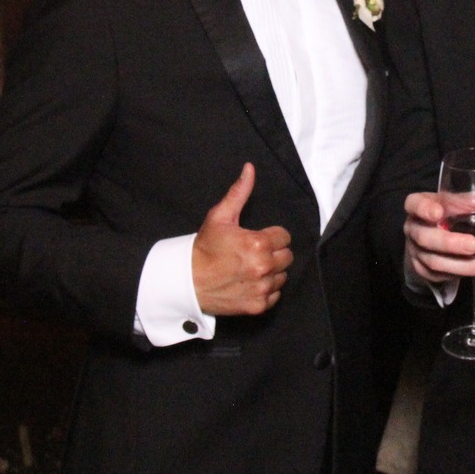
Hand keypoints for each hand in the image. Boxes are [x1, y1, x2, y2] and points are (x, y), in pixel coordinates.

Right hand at [191, 164, 292, 315]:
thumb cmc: (204, 248)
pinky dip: (266, 290)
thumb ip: (239, 192)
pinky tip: (250, 282)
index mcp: (258, 243)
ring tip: (251, 268)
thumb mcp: (220, 216)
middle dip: (274, 253)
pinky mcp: (257, 305)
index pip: (285, 237)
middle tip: (254, 253)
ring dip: (271, 272)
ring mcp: (261, 288)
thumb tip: (250, 168)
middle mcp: (263, 266)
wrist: (187, 281)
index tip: (257, 239)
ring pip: (282, 276)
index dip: (272, 236)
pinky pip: (275, 295)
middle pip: (287, 257)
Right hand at [403, 189, 474, 282]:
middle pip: (426, 237)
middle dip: (449, 243)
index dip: (423, 208)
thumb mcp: (466, 203)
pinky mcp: (421, 269)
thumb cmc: (450, 213)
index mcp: (420, 205)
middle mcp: (414, 227)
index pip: (414, 204)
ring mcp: (415, 250)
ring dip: (459, 265)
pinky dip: (456, 274)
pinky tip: (474, 271)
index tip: (438, 212)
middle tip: (473, 245)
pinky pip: (436, 275)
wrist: (431, 235)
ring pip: (433, 260)